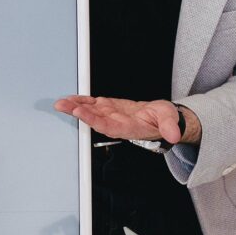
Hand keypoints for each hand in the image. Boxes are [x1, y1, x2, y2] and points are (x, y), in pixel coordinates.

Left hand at [54, 95, 185, 143]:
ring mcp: (111, 116)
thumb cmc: (164, 119)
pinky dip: (81, 101)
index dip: (95, 120)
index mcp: (129, 128)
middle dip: (79, 113)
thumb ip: (169, 127)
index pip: (110, 126)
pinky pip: (92, 105)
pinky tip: (69, 100)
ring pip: (91, 112)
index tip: (83, 113)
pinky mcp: (109, 108)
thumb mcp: (170, 120)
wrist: (159, 119)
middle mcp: (117, 124)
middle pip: (95, 120)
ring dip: (75, 108)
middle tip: (64, 106)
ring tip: (61, 103)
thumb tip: (174, 135)